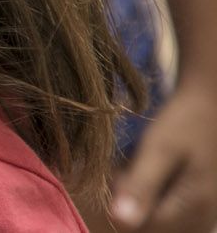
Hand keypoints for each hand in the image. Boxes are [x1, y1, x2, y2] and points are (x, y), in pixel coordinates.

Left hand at [112, 75, 216, 231]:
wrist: (211, 105)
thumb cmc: (186, 122)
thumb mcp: (159, 149)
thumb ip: (141, 186)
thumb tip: (119, 222)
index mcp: (193, 209)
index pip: (140, 226)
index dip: (123, 201)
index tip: (122, 170)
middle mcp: (202, 220)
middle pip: (150, 224)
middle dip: (134, 198)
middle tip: (134, 164)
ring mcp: (203, 216)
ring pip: (157, 218)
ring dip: (142, 195)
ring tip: (144, 163)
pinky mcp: (199, 207)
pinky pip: (168, 211)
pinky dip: (154, 192)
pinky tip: (155, 169)